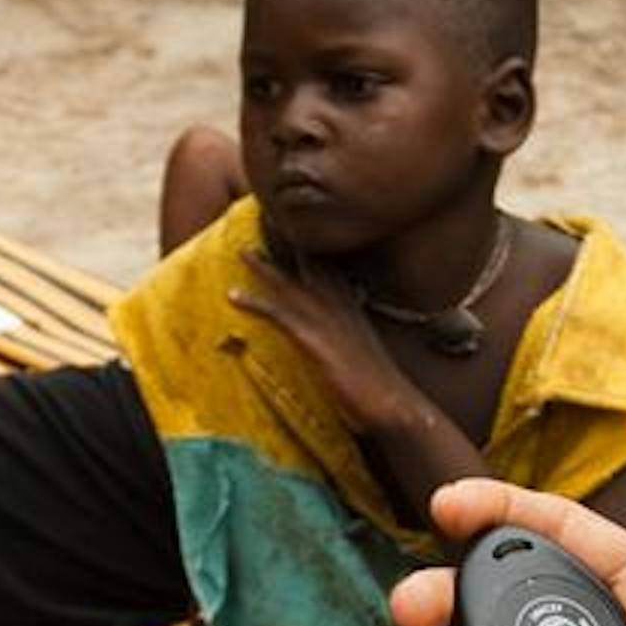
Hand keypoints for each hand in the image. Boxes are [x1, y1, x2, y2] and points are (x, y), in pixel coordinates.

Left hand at [227, 247, 426, 433]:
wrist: (392, 404)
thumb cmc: (379, 387)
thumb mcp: (364, 354)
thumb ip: (350, 340)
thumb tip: (341, 342)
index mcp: (353, 309)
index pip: (332, 269)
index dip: (314, 250)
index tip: (297, 231)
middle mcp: (341, 307)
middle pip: (313, 267)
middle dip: (290, 244)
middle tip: (268, 221)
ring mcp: (327, 321)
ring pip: (291, 285)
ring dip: (264, 268)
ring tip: (242, 250)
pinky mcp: (315, 340)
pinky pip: (279, 315)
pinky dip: (256, 303)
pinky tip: (233, 296)